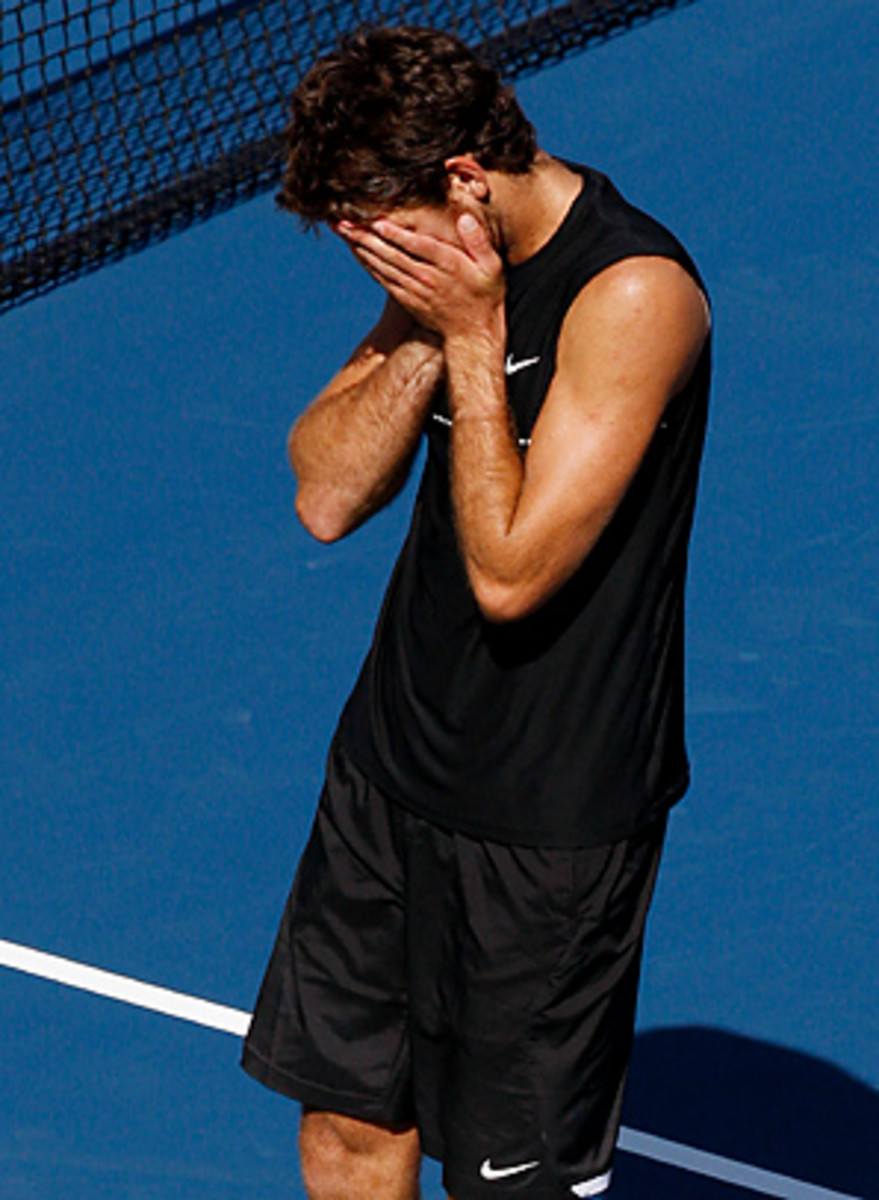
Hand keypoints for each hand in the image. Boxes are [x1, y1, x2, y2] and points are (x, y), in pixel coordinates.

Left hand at [336, 213, 504, 342]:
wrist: (473, 333)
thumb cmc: (485, 294)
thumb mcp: (493, 266)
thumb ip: (479, 241)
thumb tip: (464, 218)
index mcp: (448, 266)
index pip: (418, 247)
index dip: (396, 235)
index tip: (377, 221)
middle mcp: (427, 278)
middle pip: (392, 254)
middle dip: (366, 236)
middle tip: (343, 220)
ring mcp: (414, 290)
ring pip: (383, 266)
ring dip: (360, 248)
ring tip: (342, 230)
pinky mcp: (406, 299)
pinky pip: (383, 279)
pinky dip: (367, 264)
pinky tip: (355, 250)